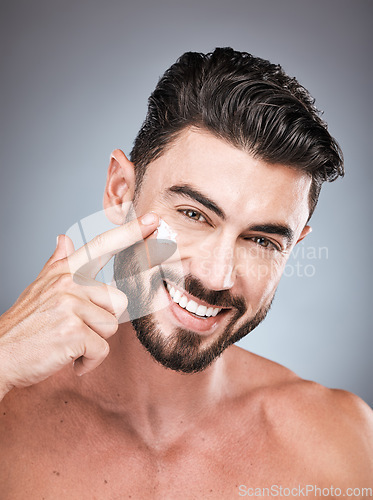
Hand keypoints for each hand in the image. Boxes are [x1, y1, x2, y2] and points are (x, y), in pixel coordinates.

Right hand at [0, 212, 158, 398]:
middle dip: (101, 322)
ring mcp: (70, 305)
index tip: (153, 222)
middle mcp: (68, 283)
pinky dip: (88, 361)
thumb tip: (64, 238)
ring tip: (68, 343)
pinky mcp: (73, 331)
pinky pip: (102, 349)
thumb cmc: (24, 326)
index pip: (102, 246)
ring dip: (94, 343)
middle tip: (74, 330)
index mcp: (63, 271)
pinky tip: (68, 358)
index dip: (129, 233)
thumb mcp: (38, 288)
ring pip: (111, 326)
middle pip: (118, 302)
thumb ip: (56, 263)